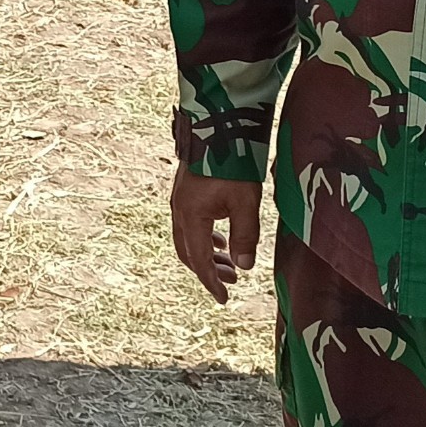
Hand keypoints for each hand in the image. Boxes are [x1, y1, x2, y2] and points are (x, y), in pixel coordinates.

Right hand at [170, 170, 261, 303]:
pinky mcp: (185, 192)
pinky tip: (219, 236)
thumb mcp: (245, 203)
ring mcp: (179, 201)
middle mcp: (179, 211)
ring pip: (187, 238)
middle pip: (188, 252)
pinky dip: (203, 238)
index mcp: (191, 217)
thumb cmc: (233, 165)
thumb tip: (244, 266)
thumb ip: (245, 236)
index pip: (199, 261)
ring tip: (229, 261)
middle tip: (231, 281)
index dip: (211, 282)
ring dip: (206, 254)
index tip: (224, 299)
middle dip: (208, 270)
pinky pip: (188, 224)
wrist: (216, 127)